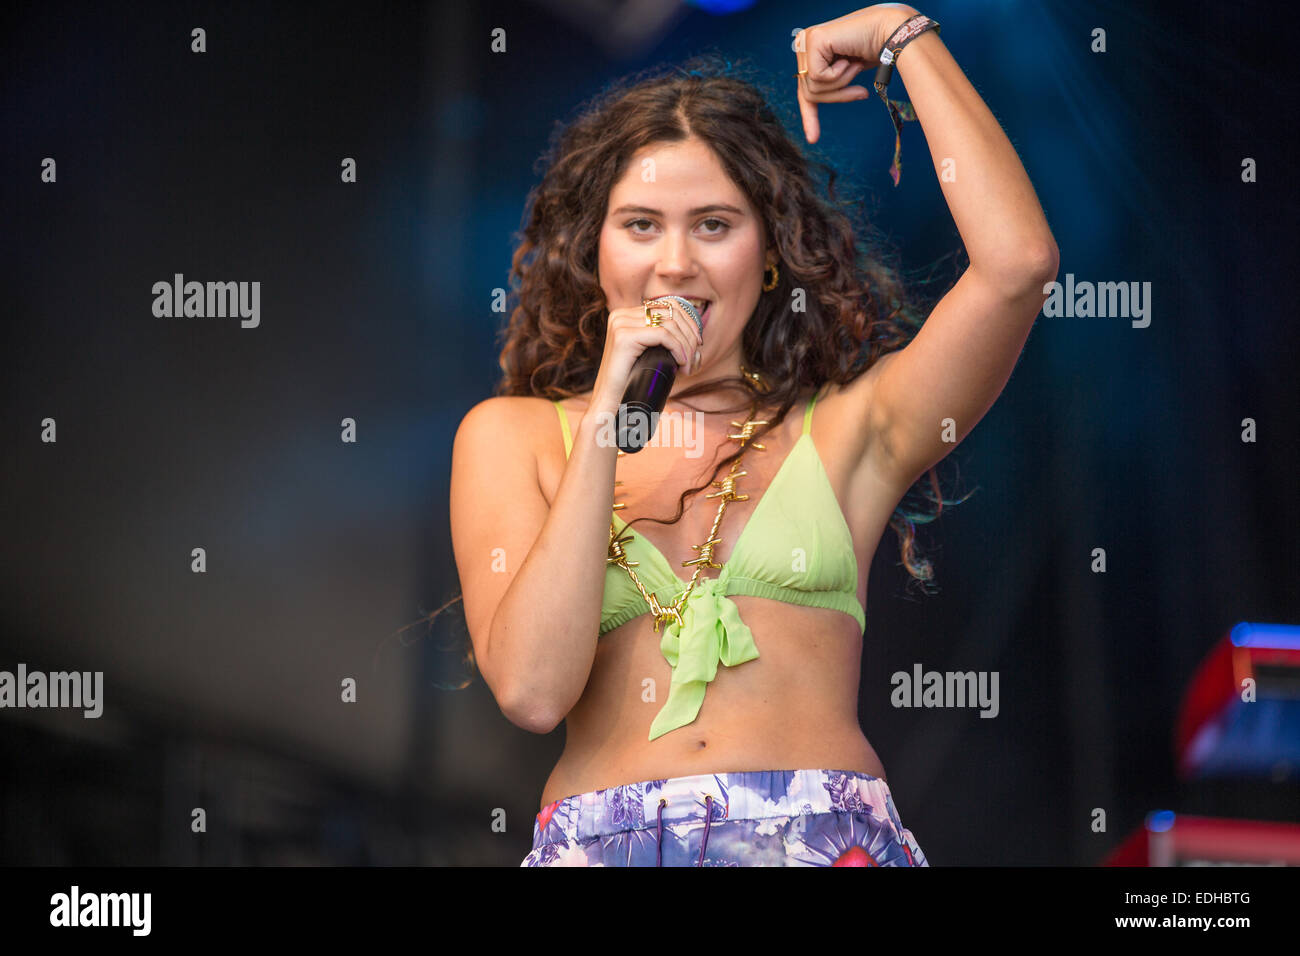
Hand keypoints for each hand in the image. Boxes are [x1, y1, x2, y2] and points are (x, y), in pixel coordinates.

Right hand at [588, 298, 702, 414]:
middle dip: (690, 336)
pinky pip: (663, 335)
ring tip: (687, 367)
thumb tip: (699, 339)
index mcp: (626, 315)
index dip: (689, 323)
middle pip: (671, 312)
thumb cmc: (632, 383)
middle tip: (693, 360)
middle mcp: (621, 315)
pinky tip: (681, 364)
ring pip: (669, 324)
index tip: (697, 345)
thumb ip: (669, 342)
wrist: (610, 404)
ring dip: (686, 346)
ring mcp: (621, 324)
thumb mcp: (652, 356)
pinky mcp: (624, 337)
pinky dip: (678, 349)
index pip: (668, 305)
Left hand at [794, 4, 917, 143]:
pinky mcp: (813, 41)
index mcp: (812, 52)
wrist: (891, 31)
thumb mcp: (848, 73)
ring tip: (855, 66)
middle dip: (837, 96)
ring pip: (812, 88)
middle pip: (809, 93)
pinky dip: (838, 74)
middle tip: (861, 92)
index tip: (813, 140)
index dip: (810, 115)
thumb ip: (832, 83)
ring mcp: (806, 41)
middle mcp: (805, 44)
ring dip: (841, 83)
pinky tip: (848, 60)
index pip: (806, 90)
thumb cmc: (876, 49)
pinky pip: (818, 77)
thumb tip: (815, 98)